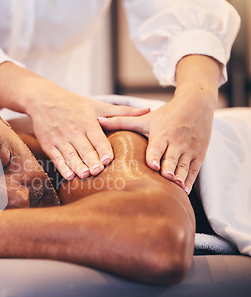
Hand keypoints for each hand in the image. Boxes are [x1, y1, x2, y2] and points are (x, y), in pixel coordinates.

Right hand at [0, 62, 147, 179]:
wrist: (44, 100)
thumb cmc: (74, 104)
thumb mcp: (97, 105)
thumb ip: (122, 111)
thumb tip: (148, 110)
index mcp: (87, 122)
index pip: (97, 138)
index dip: (102, 148)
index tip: (108, 159)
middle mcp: (74, 131)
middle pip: (84, 148)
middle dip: (90, 159)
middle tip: (97, 171)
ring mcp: (60, 139)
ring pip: (70, 154)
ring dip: (77, 165)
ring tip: (84, 174)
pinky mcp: (49, 145)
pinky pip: (56, 158)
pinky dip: (62, 167)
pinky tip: (68, 175)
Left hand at [98, 93, 214, 193]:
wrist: (196, 105)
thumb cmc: (165, 115)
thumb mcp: (144, 119)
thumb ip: (120, 122)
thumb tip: (97, 121)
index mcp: (162, 134)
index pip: (158, 147)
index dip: (155, 156)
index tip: (153, 165)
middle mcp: (176, 143)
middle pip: (171, 159)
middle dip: (169, 169)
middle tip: (165, 179)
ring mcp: (189, 150)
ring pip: (184, 167)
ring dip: (180, 178)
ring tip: (175, 188)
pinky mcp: (199, 156)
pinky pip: (194, 171)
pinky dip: (189, 181)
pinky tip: (183, 191)